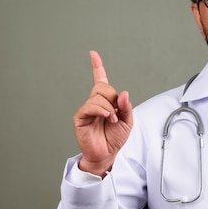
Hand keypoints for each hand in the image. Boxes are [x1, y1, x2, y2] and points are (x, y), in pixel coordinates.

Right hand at [73, 51, 132, 176]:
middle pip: (102, 87)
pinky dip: (100, 110)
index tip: (93, 54)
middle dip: (112, 97)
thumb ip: (126, 106)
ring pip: (98, 97)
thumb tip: (124, 94)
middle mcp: (94, 103)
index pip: (100, 79)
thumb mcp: (127, 121)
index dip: (97, 66)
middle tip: (116, 112)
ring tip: (112, 120)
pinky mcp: (80, 118)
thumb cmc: (114, 138)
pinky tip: (105, 117)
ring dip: (109, 108)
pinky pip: (89, 106)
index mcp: (105, 101)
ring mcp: (87, 110)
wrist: (107, 154)